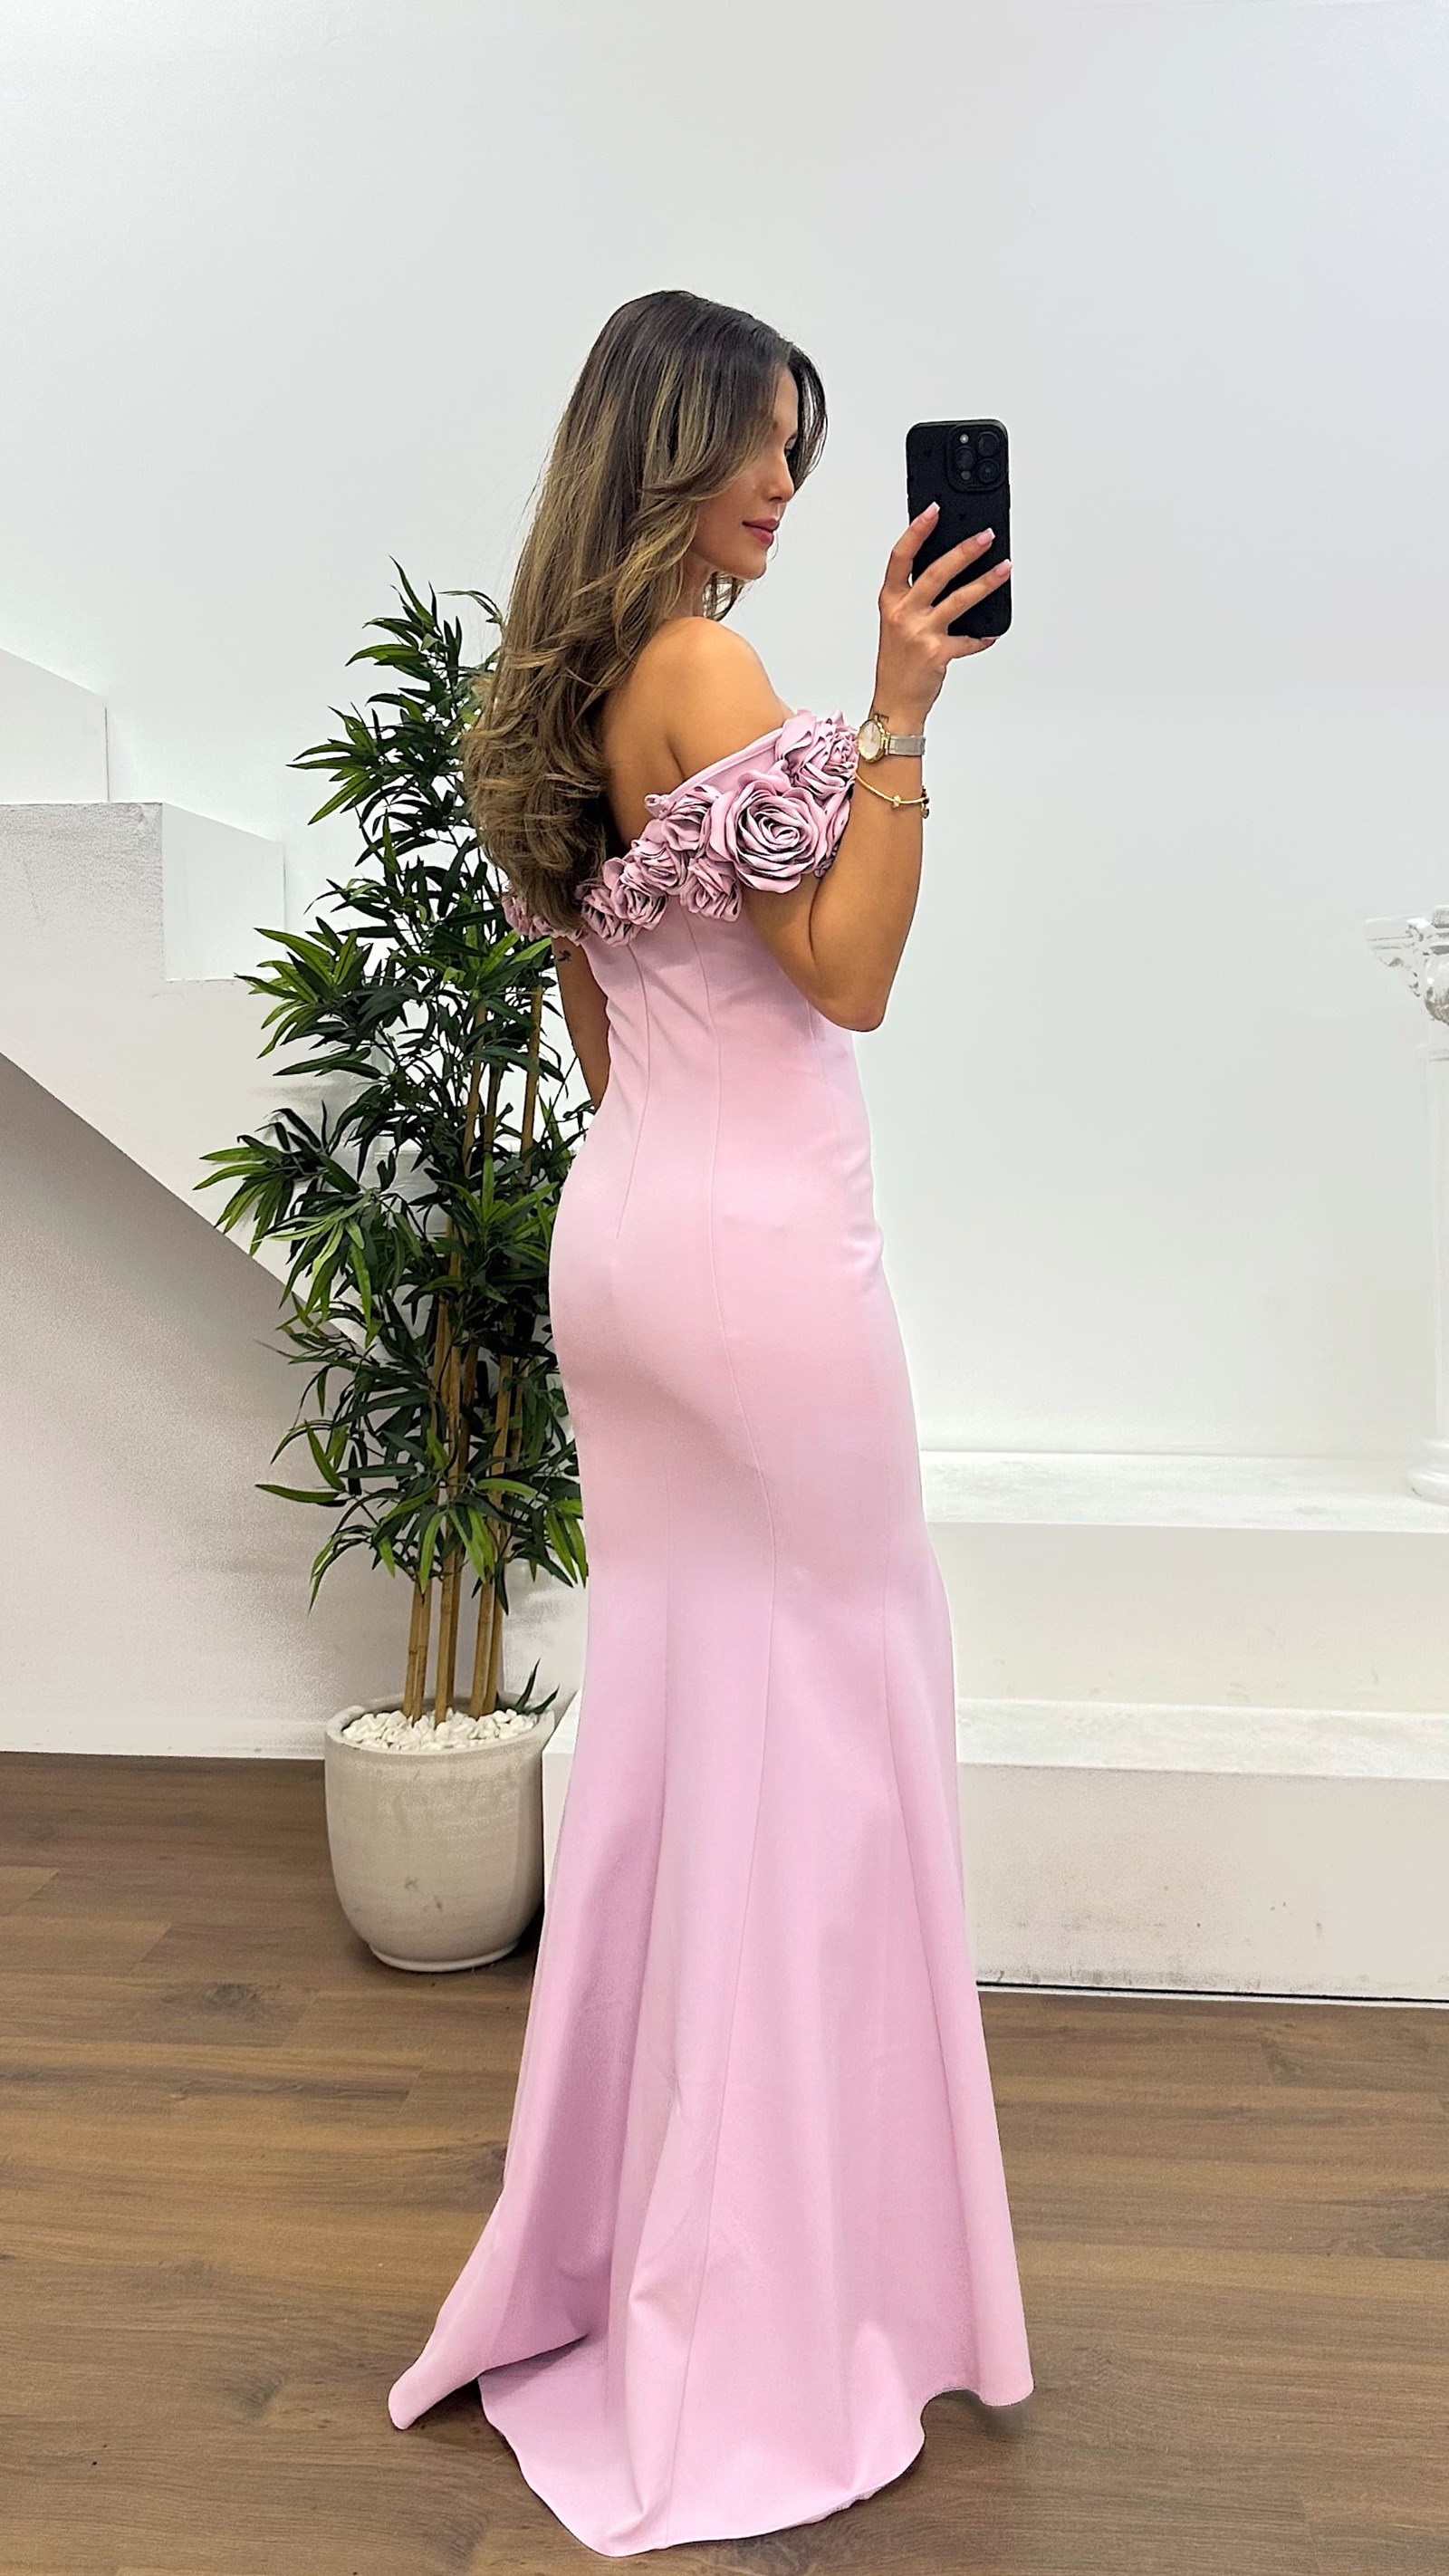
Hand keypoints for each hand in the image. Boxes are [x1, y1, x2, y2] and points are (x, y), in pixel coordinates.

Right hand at [872, 503, 1009, 727]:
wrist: (895, 702)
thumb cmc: (898, 662)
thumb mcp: (897, 622)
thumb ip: (917, 596)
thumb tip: (950, 568)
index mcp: (890, 600)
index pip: (901, 557)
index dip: (917, 531)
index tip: (934, 510)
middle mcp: (903, 614)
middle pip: (936, 572)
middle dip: (964, 551)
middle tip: (985, 536)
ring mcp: (920, 633)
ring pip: (959, 600)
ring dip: (985, 582)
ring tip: (1004, 568)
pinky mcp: (937, 653)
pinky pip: (968, 639)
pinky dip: (982, 635)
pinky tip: (991, 631)